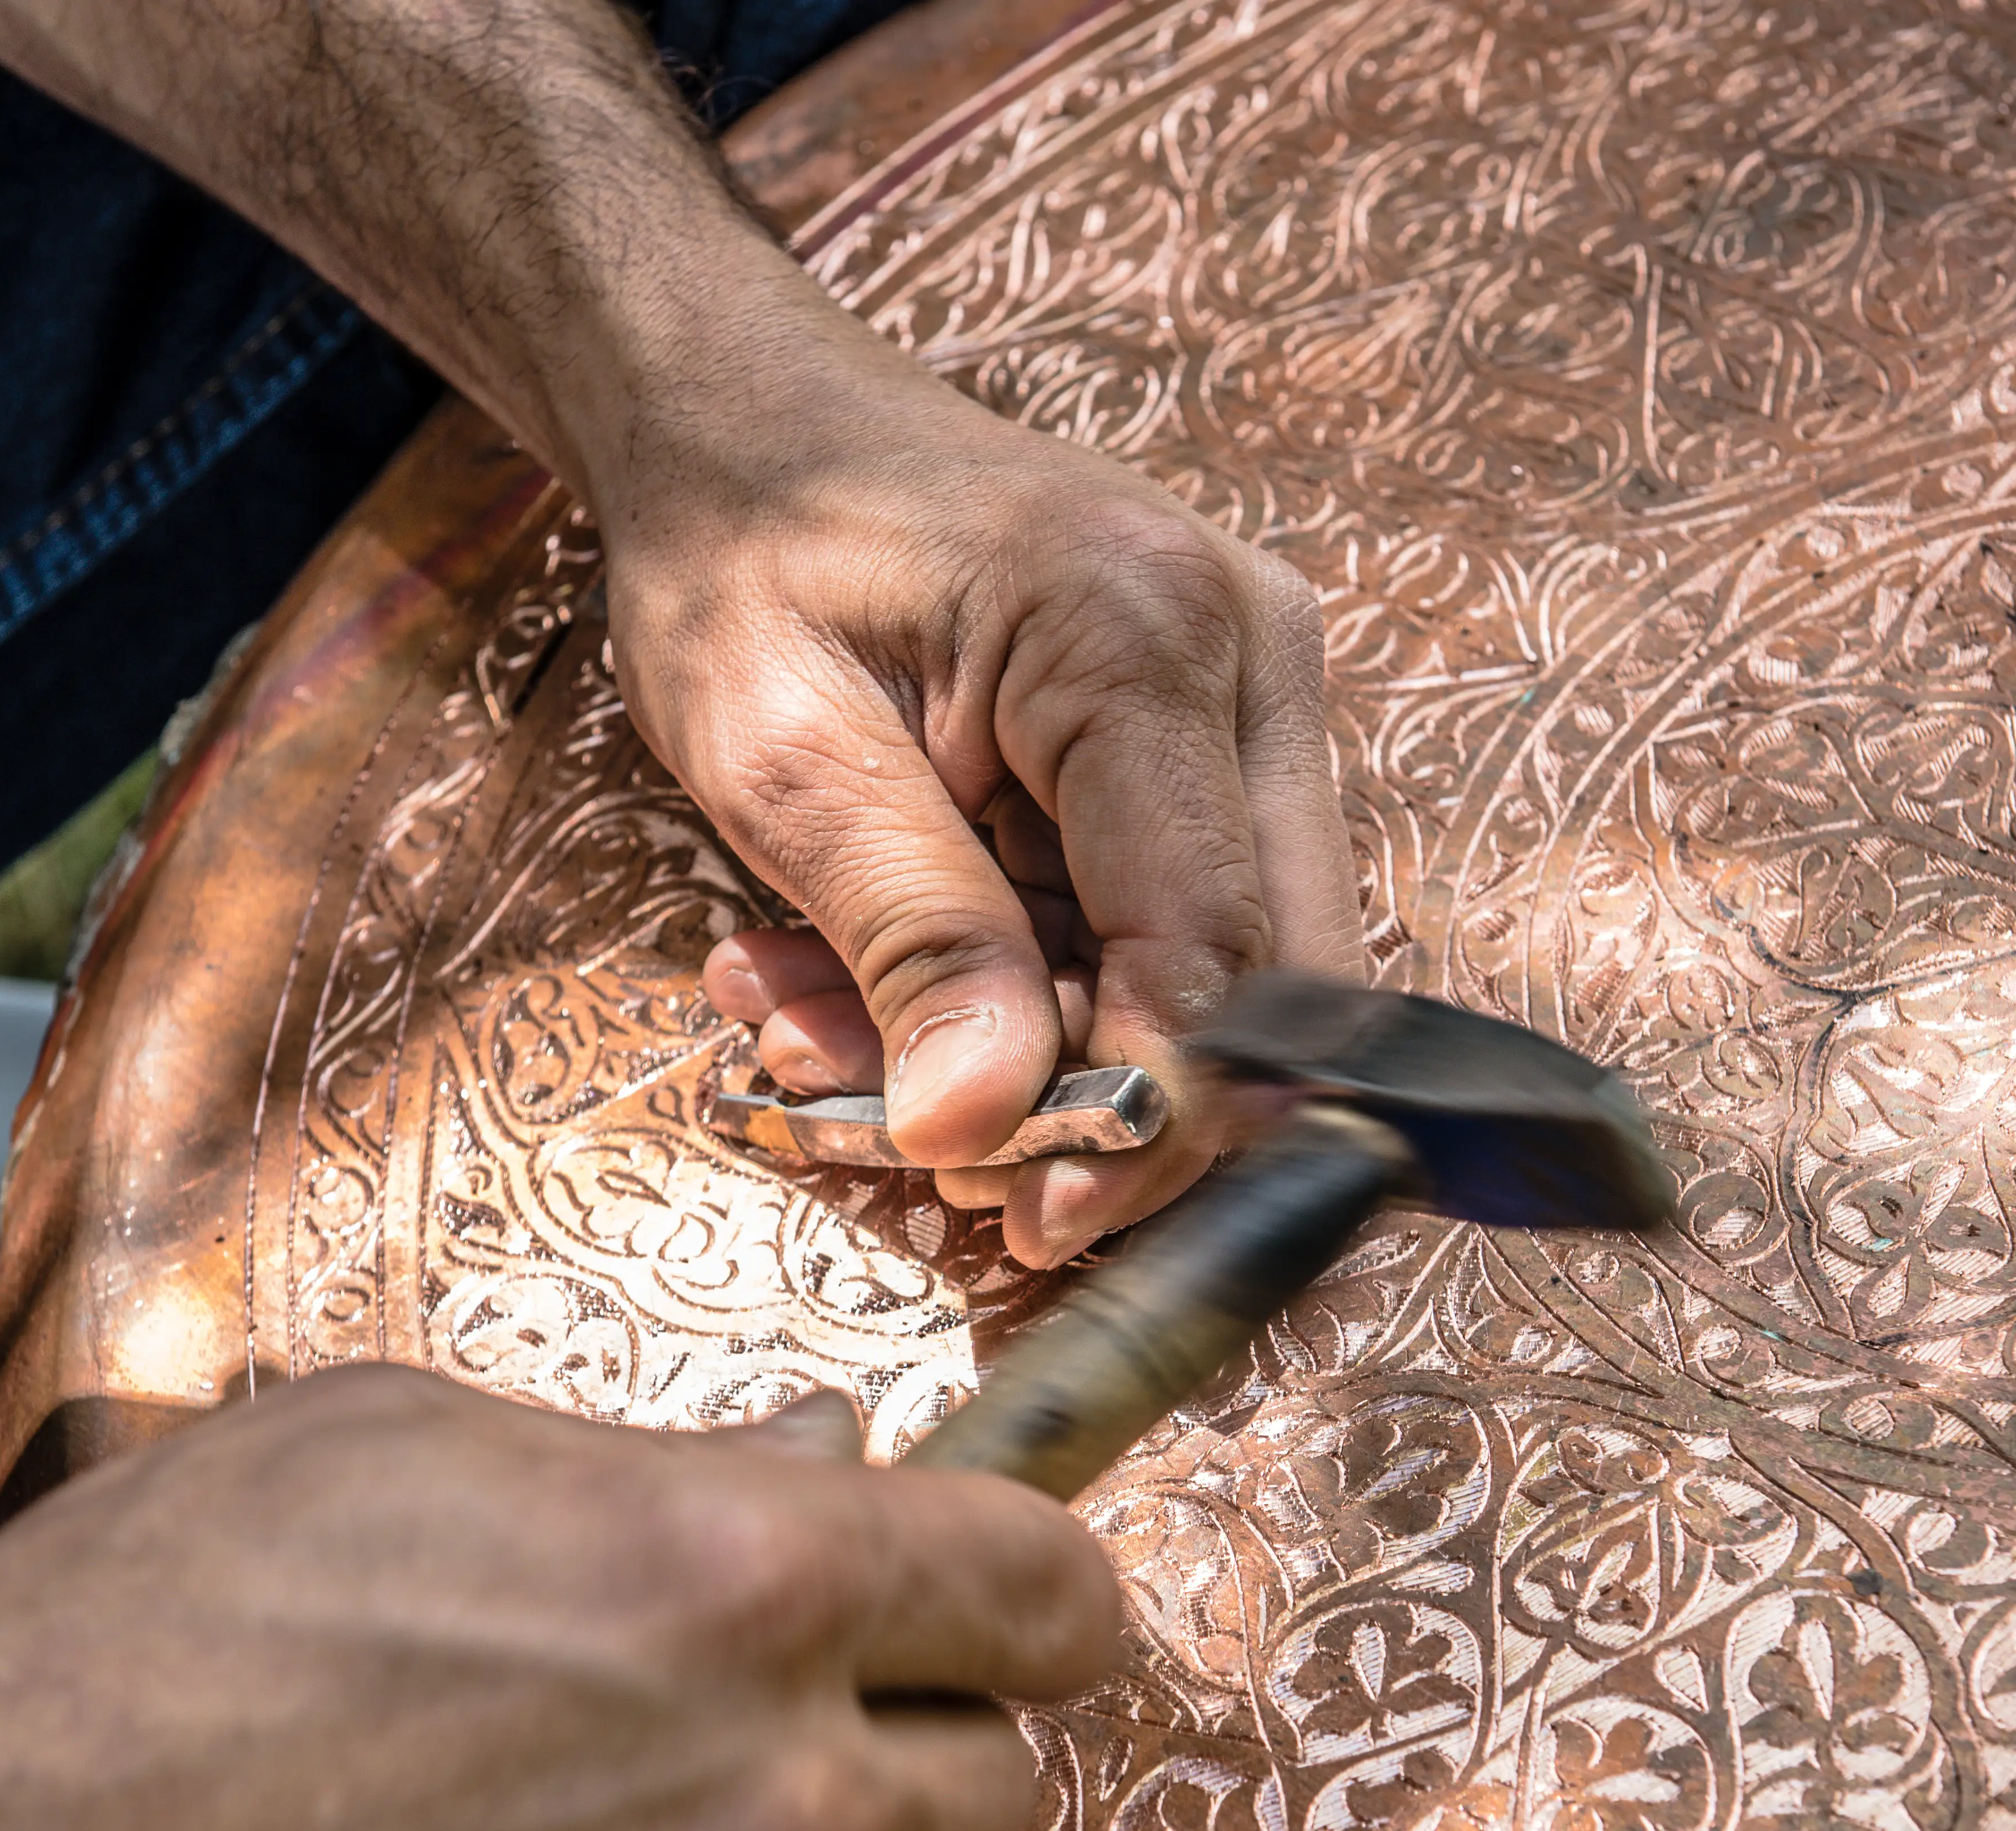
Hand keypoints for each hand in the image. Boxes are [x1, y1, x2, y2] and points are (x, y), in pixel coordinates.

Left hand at [0, 0, 1365, 1267]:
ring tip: (824, 1029)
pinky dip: (1037, 1000)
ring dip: (1046, 1055)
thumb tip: (984, 1131)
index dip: (1146, 1108)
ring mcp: (1254, 704)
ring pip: (1223, 978)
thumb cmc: (750, 550)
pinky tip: (875, 989)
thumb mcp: (777, 750)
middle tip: (938, 1166)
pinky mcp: (1223, 750)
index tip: (1046, 1223)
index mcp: (1139, 631)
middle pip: (1265, 980)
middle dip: (1108, 1104)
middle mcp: (1249, 659)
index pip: (1210, 940)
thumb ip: (904, 936)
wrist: (756, 423)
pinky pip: (1170, 934)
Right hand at [0, 1369, 1120, 1830]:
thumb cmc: (134, 1645)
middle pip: (985, 1787)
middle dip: (914, 1741)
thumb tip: (808, 1475)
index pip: (1041, 1592)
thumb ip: (645, 1470)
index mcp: (736, 1586)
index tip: (1035, 1607)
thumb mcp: (394, 1449)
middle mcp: (761, 1807)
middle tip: (780, 1718)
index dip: (1050, 1591)